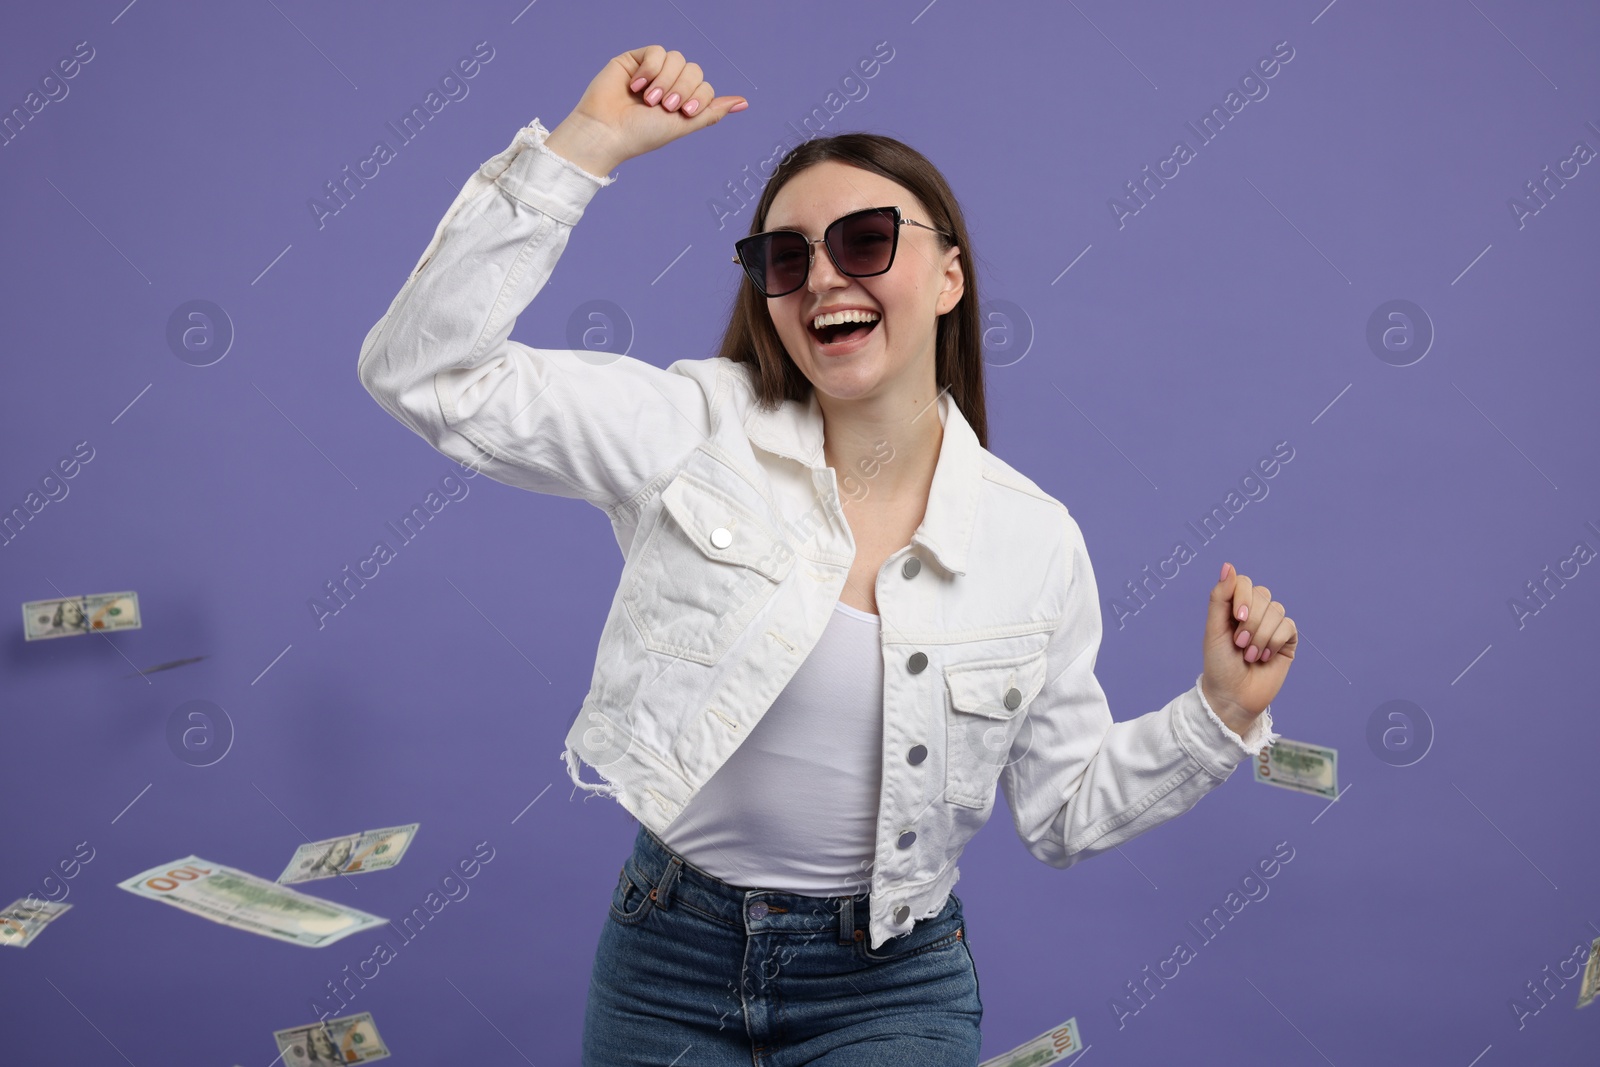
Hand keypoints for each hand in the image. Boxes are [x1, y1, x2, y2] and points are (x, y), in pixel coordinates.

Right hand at [547, 45, 747, 172]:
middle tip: (664, 106)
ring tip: (648, 99)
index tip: (682, 112)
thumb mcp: (683, 125)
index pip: (705, 86)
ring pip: (677, 59)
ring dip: (665, 80)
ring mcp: (652, 72)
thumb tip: (743, 102)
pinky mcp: (635, 60)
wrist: (607, 131)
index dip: (697, 97)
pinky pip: (657, 51)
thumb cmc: (642, 134)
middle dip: (682, 89)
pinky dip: (650, 68)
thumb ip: (711, 112)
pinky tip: (636, 85)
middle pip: (694, 70)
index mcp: (681, 102)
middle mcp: (669, 85)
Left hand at [1201, 561, 1295, 726]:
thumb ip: (1220, 597)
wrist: (1232, 697)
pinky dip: (1274, 642)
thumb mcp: (1214, 629)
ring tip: (1249, 655)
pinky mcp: (1287, 641)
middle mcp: (1255, 612)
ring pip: (1276, 611)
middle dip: (1250, 622)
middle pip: (1262, 595)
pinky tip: (1264, 657)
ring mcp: (1272, 626)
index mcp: (1234, 607)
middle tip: (1239, 644)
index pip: (1244, 582)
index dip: (1243, 596)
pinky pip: (1288, 627)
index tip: (1236, 619)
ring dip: (1260, 636)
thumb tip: (1228, 565)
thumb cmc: (1219, 664)